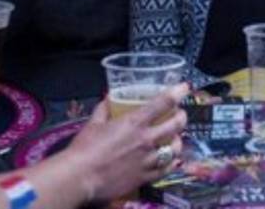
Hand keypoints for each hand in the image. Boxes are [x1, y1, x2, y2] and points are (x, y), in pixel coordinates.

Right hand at [64, 83, 188, 202]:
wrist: (79, 178)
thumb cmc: (84, 148)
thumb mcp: (94, 123)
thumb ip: (104, 108)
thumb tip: (109, 98)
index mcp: (135, 122)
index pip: (164, 102)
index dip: (178, 92)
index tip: (185, 87)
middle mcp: (147, 139)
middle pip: (177, 124)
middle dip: (182, 116)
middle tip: (180, 114)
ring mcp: (149, 159)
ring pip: (176, 148)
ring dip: (178, 140)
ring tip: (176, 138)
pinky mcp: (146, 177)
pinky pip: (167, 169)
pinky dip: (172, 162)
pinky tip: (172, 160)